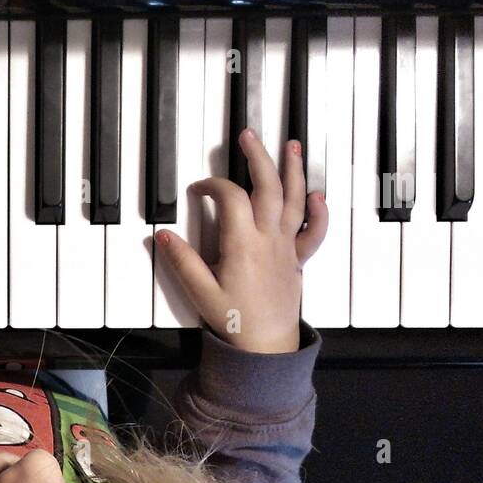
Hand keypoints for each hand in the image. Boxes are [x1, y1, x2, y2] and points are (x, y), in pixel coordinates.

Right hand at [156, 130, 327, 353]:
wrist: (266, 346)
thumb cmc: (233, 321)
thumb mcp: (199, 292)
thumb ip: (182, 262)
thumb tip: (163, 235)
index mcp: (242, 244)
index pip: (230, 198)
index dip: (213, 185)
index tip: (199, 188)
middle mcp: (268, 240)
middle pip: (267, 187)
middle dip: (258, 157)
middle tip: (248, 135)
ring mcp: (286, 248)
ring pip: (294, 201)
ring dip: (293, 171)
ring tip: (290, 145)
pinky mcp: (297, 260)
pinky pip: (314, 233)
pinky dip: (318, 212)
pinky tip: (317, 194)